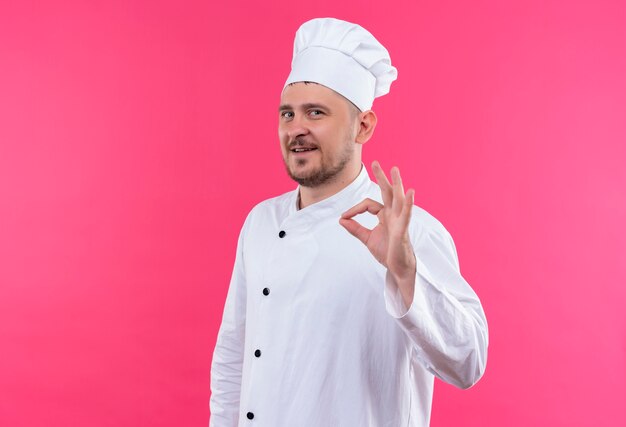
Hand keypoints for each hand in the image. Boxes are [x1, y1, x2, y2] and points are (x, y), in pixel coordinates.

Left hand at [340, 161, 416, 304]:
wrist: (398, 268)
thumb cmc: (387, 252)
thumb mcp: (367, 239)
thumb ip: (355, 229)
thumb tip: (342, 219)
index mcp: (385, 215)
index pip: (368, 204)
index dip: (355, 209)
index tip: (344, 217)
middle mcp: (393, 214)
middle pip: (387, 192)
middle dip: (381, 178)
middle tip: (376, 162)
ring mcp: (400, 220)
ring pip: (398, 199)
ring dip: (396, 184)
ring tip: (395, 170)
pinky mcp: (403, 229)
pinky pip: (407, 214)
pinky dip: (409, 203)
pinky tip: (410, 193)